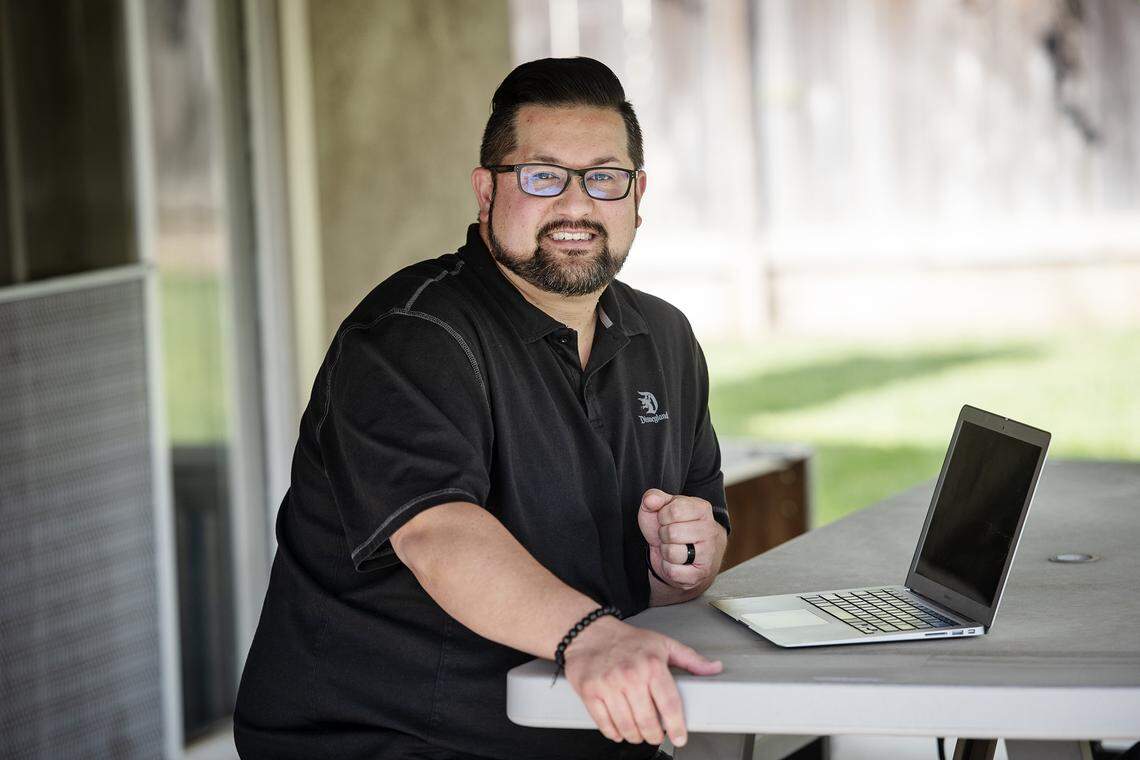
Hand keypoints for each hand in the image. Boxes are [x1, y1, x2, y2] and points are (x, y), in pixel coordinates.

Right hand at [563, 616, 722, 746]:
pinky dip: (614, 733)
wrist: (590, 633)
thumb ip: (690, 659)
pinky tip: (620, 729)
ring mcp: (608, 686)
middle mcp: (630, 676)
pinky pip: (605, 725)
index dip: (676, 726)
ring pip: (627, 727)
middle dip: (655, 735)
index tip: (679, 736)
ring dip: (636, 736)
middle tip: (656, 735)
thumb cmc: (627, 640)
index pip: (669, 705)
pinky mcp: (590, 693)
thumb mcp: (663, 644)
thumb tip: (714, 668)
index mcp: (651, 665)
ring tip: (639, 732)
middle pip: (648, 722)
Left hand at [639, 489, 725, 590]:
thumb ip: (653, 498)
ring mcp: (708, 553)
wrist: (685, 554)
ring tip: (674, 547)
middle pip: (672, 533)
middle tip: (670, 536)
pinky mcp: (702, 573)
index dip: (663, 516)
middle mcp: (710, 530)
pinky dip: (668, 568)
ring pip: (672, 553)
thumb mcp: (661, 508)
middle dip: (663, 535)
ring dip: (665, 552)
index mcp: (702, 509)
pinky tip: (676, 562)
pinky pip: (673, 572)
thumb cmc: (672, 527)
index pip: (674, 510)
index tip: (667, 519)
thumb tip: (650, 500)